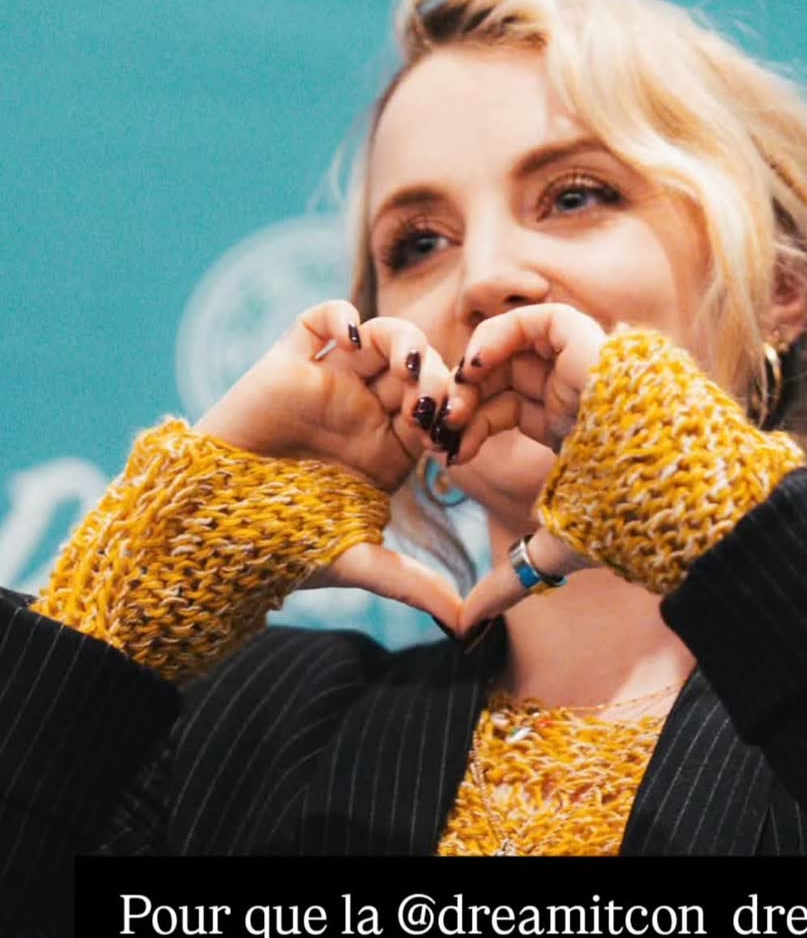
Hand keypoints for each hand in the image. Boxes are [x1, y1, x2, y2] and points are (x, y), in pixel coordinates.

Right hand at [195, 300, 462, 628]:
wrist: (209, 531)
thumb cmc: (277, 548)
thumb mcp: (353, 562)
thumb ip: (410, 582)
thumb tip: (466, 622)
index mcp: (388, 451)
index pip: (439, 413)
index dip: (454, 413)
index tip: (453, 431)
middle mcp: (362, 413)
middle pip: (417, 370)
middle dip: (437, 375)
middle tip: (435, 397)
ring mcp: (326, 385)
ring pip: (378, 340)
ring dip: (404, 342)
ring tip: (406, 366)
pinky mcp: (285, 365)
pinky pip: (318, 321)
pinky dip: (341, 315)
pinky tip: (354, 338)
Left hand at [441, 303, 608, 635]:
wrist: (668, 496)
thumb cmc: (623, 523)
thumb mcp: (552, 548)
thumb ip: (507, 577)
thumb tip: (465, 625)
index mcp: (567, 431)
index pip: (504, 412)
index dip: (469, 428)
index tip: (443, 455)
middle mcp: (574, 395)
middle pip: (501, 380)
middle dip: (463, 401)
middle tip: (439, 428)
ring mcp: (585, 366)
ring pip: (515, 346)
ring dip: (473, 370)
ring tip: (456, 402)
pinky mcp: (592, 342)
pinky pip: (540, 317)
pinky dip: (501, 333)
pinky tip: (477, 367)